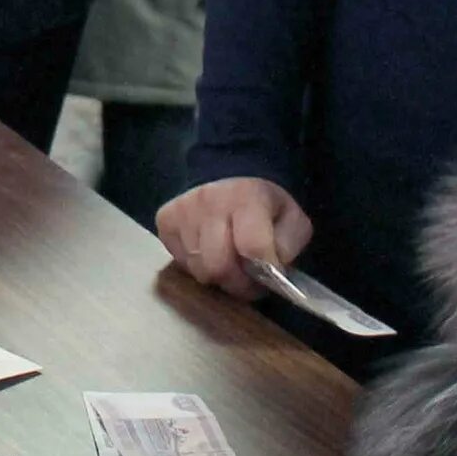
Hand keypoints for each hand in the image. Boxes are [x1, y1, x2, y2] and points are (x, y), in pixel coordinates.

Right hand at [156, 177, 313, 296]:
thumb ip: (288, 246)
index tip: (269, 274)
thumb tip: (271, 270)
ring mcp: (182, 211)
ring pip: (197, 268)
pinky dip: (196, 264)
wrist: (227, 173)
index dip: (263, 271)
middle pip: (218, 266)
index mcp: (246, 198)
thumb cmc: (263, 203)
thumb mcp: (292, 219)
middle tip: (246, 278)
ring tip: (227, 261)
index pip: (252, 247)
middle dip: (236, 281)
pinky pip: (179, 261)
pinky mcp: (164, 220)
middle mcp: (209, 202)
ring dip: (216, 274)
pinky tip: (207, 251)